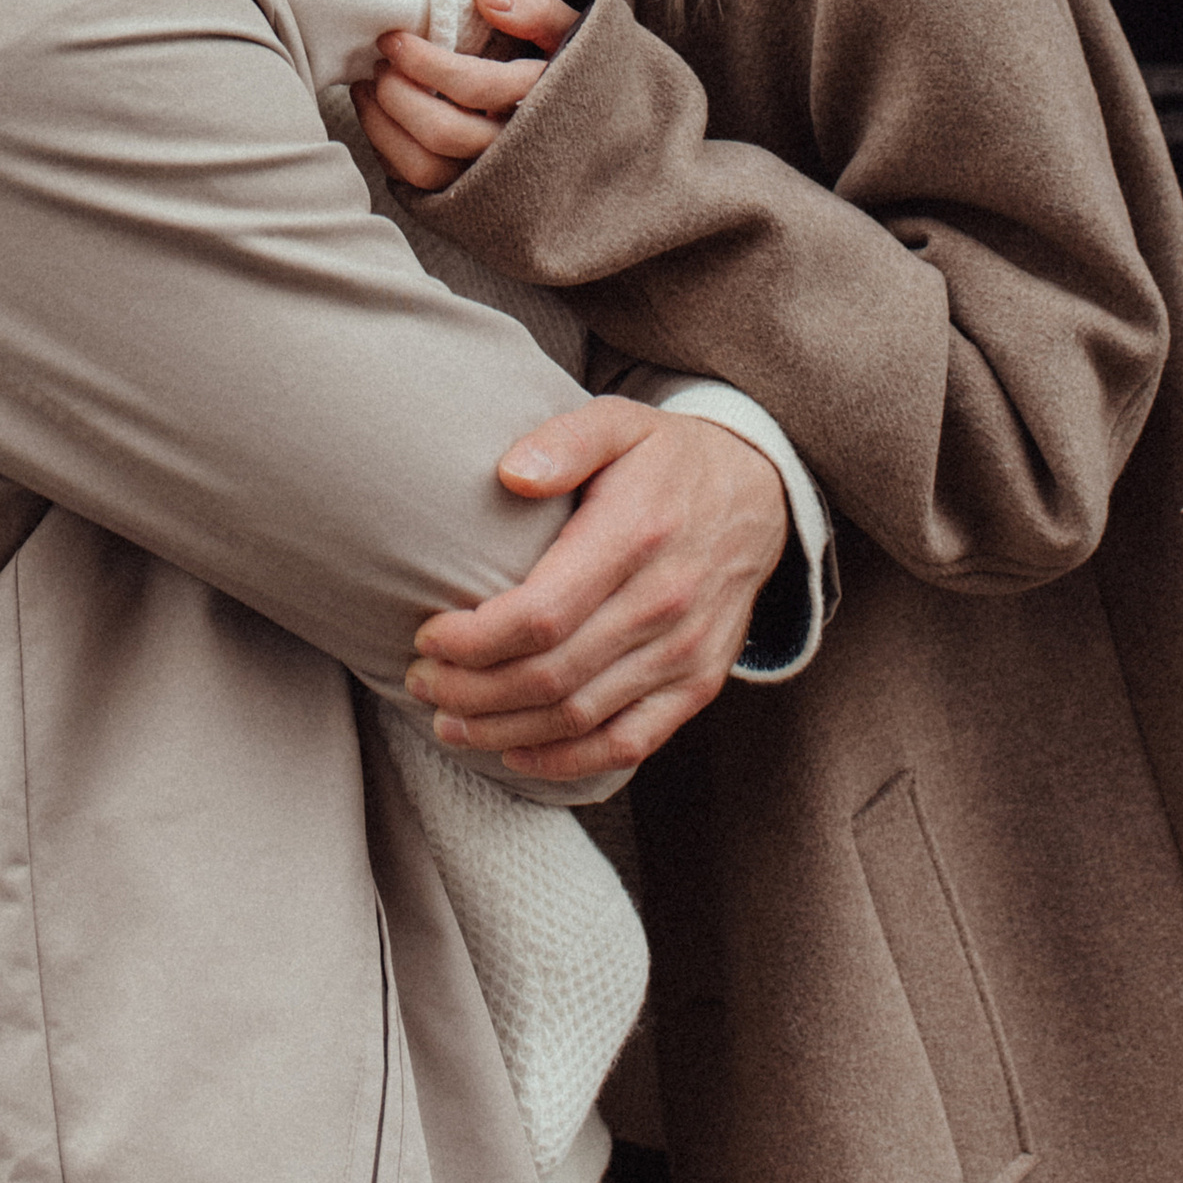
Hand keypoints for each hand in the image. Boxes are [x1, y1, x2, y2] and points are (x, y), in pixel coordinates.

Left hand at [352, 0, 581, 191]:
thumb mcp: (581, 30)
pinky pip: (419, 187)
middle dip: (396, 94)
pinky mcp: (474, 202)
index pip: (476, 87)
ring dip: (381, 126)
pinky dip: (390, 151)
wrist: (602, 136)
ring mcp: (496, 184)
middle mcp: (521, 154)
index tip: (393, 39)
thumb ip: (540, 11)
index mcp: (549, 107)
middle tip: (380, 63)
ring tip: (369, 87)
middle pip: (443, 133)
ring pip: (423, 169)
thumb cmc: (580, 70)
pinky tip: (385, 118)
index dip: (425, 61)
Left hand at [407, 396, 790, 779]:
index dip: (473, 640)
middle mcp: (665, 603)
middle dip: (471, 690)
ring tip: (448, 720)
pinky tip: (516, 752)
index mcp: (635, 536)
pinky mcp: (699, 684)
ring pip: (580, 717)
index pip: (540, 615)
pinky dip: (567, 760)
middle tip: (421, 681)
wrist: (761, 495)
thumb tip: (510, 473)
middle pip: (550, 676)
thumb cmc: (668, 458)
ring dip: (504, 730)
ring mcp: (685, 652)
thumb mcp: (620, 422)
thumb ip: (565, 441)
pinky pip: (629, 743)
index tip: (426, 635)